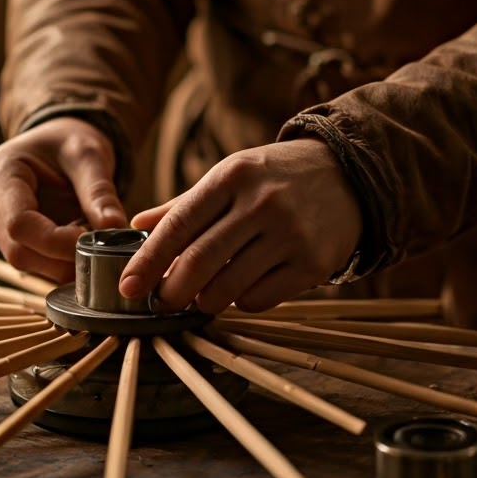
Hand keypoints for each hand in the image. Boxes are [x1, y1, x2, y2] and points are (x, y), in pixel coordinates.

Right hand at [0, 117, 127, 281]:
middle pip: (19, 251)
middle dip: (62, 259)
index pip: (19, 223)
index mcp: (1, 173)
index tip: (91, 239)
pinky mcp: (11, 239)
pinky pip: (35, 262)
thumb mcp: (88, 155)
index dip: (55, 241)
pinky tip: (83, 246)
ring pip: (26, 262)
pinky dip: (62, 262)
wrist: (58, 144)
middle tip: (101, 250)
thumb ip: (99, 191)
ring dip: (64, 264)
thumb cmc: (70, 142)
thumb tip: (115, 228)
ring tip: (94, 243)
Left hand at [119, 138, 361, 312]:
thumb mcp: (230, 176)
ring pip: (227, 288)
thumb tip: (136, 226)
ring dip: (204, 301)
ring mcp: (290, 234)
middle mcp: (261, 203)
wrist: (349, 175)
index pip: (179, 224)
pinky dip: (240, 302)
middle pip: (199, 261)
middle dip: (171, 291)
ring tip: (201, 296)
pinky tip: (241, 288)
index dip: (148, 260)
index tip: (128, 287)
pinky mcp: (313, 263)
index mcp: (232, 176)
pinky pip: (259, 299)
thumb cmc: (275, 178)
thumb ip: (183, 205)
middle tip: (161, 302)